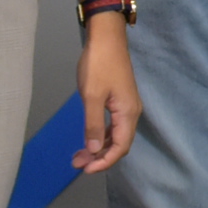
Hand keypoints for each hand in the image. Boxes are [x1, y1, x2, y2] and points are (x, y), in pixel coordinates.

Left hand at [71, 16, 139, 174]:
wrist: (106, 37)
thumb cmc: (99, 64)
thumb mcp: (92, 96)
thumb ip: (94, 125)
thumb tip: (95, 151)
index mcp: (128, 113)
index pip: (120, 147)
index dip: (104, 162)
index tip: (85, 169)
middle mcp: (131, 112)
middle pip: (119, 144)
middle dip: (100, 157)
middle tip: (77, 163)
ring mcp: (126, 106)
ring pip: (116, 135)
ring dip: (99, 147)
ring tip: (79, 155)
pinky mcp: (120, 100)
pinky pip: (114, 125)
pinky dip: (101, 135)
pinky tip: (89, 137)